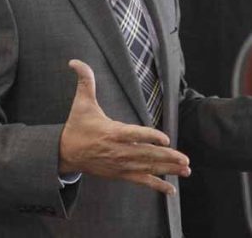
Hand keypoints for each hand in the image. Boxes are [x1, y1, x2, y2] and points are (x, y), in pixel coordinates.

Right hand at [59, 60, 190, 195]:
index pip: (134, 135)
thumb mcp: (81, 102)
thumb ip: (85, 81)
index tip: (165, 138)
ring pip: (147, 168)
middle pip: (146, 155)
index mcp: (112, 132)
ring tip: (186, 169)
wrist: (65, 153)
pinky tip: (171, 189)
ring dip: (168, 169)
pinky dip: (157, 185)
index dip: (150, 136)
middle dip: (167, 157)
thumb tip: (74, 61)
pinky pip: (141, 181)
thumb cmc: (78, 126)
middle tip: (185, 159)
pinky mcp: (120, 174)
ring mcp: (120, 164)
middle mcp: (118, 151)